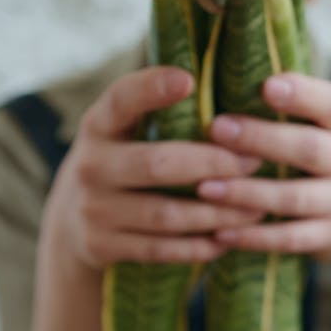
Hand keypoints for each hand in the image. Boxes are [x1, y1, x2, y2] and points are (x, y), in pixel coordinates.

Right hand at [43, 66, 260, 272]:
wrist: (73, 219)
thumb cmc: (124, 158)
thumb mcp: (126, 129)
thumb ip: (160, 109)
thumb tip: (233, 87)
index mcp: (99, 124)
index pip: (120, 99)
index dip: (151, 88)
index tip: (188, 80)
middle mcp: (91, 164)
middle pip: (157, 164)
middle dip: (213, 164)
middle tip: (255, 162)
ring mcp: (92, 208)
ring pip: (165, 214)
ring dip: (217, 212)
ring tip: (257, 207)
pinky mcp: (99, 246)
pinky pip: (159, 250)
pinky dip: (198, 246)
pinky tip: (229, 238)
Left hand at [197, 72, 330, 263]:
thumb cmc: (319, 155)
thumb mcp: (317, 125)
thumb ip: (285, 104)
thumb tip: (215, 73)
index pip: (328, 103)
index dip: (301, 94)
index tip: (266, 86)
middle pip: (310, 149)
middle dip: (262, 139)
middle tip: (217, 128)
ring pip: (295, 198)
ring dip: (247, 193)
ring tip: (204, 188)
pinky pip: (291, 239)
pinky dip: (254, 238)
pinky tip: (218, 233)